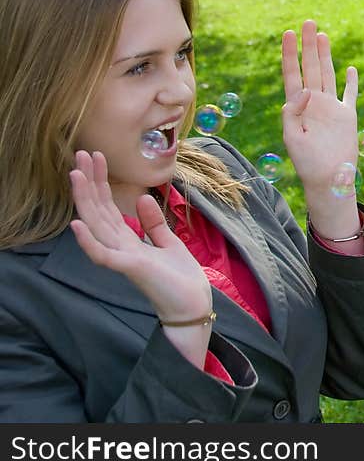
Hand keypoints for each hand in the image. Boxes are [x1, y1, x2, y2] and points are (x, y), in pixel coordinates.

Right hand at [68, 151, 212, 325]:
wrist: (193, 306)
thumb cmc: (180, 279)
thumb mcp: (169, 243)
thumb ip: (153, 223)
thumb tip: (140, 198)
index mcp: (129, 241)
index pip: (108, 207)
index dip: (100, 182)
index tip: (96, 157)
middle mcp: (120, 247)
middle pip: (98, 210)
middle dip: (90, 182)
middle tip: (81, 154)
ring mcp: (123, 258)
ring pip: (96, 225)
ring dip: (85, 200)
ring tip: (75, 175)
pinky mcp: (130, 269)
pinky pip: (103, 255)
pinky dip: (89, 241)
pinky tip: (77, 224)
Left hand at [281, 20, 358, 198]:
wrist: (328, 179)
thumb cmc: (307, 163)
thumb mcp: (292, 138)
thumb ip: (293, 113)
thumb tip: (304, 90)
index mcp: (297, 107)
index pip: (292, 74)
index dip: (289, 53)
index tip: (287, 34)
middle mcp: (314, 103)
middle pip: (310, 68)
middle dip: (308, 45)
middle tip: (308, 22)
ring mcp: (331, 108)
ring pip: (327, 75)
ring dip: (325, 55)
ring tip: (322, 35)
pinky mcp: (347, 116)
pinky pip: (350, 95)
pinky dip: (351, 82)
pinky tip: (350, 69)